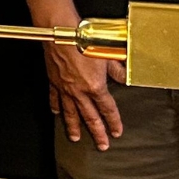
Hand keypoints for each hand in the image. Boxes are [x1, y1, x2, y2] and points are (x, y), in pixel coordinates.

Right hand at [42, 36, 124, 150]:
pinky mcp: (54, 81)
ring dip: (74, 127)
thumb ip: (117, 69)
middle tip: (101, 145)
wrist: (62, 34)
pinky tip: (56, 114)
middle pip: (90, 117)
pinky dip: (56, 107)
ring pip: (71, 113)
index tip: (116, 131)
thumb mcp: (108, 56)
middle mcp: (80, 91)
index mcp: (95, 86)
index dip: (113, 122)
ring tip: (75, 138)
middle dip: (97, 133)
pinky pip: (55, 98)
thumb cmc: (83, 41)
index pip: (107, 109)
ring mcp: (65, 88)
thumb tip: (124, 76)